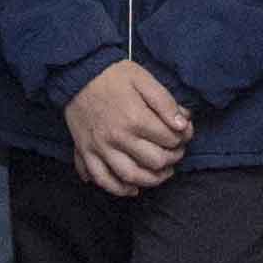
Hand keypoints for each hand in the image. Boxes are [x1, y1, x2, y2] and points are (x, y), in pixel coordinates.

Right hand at [64, 61, 193, 192]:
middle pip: (154, 161)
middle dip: (172, 158)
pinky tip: (132, 189)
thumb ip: (166, 102)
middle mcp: (119, 137)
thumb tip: (183, 124)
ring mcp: (101, 147)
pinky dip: (118, 189)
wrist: (78, 73)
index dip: (183, 137)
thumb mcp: (144, 79)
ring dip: (152, 180)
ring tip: (162, 173)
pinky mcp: (86, 152)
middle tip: (176, 152)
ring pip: (131, 176)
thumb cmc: (114, 75)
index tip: (184, 133)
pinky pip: (103, 178)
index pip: (170, 139)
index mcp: (136, 118)